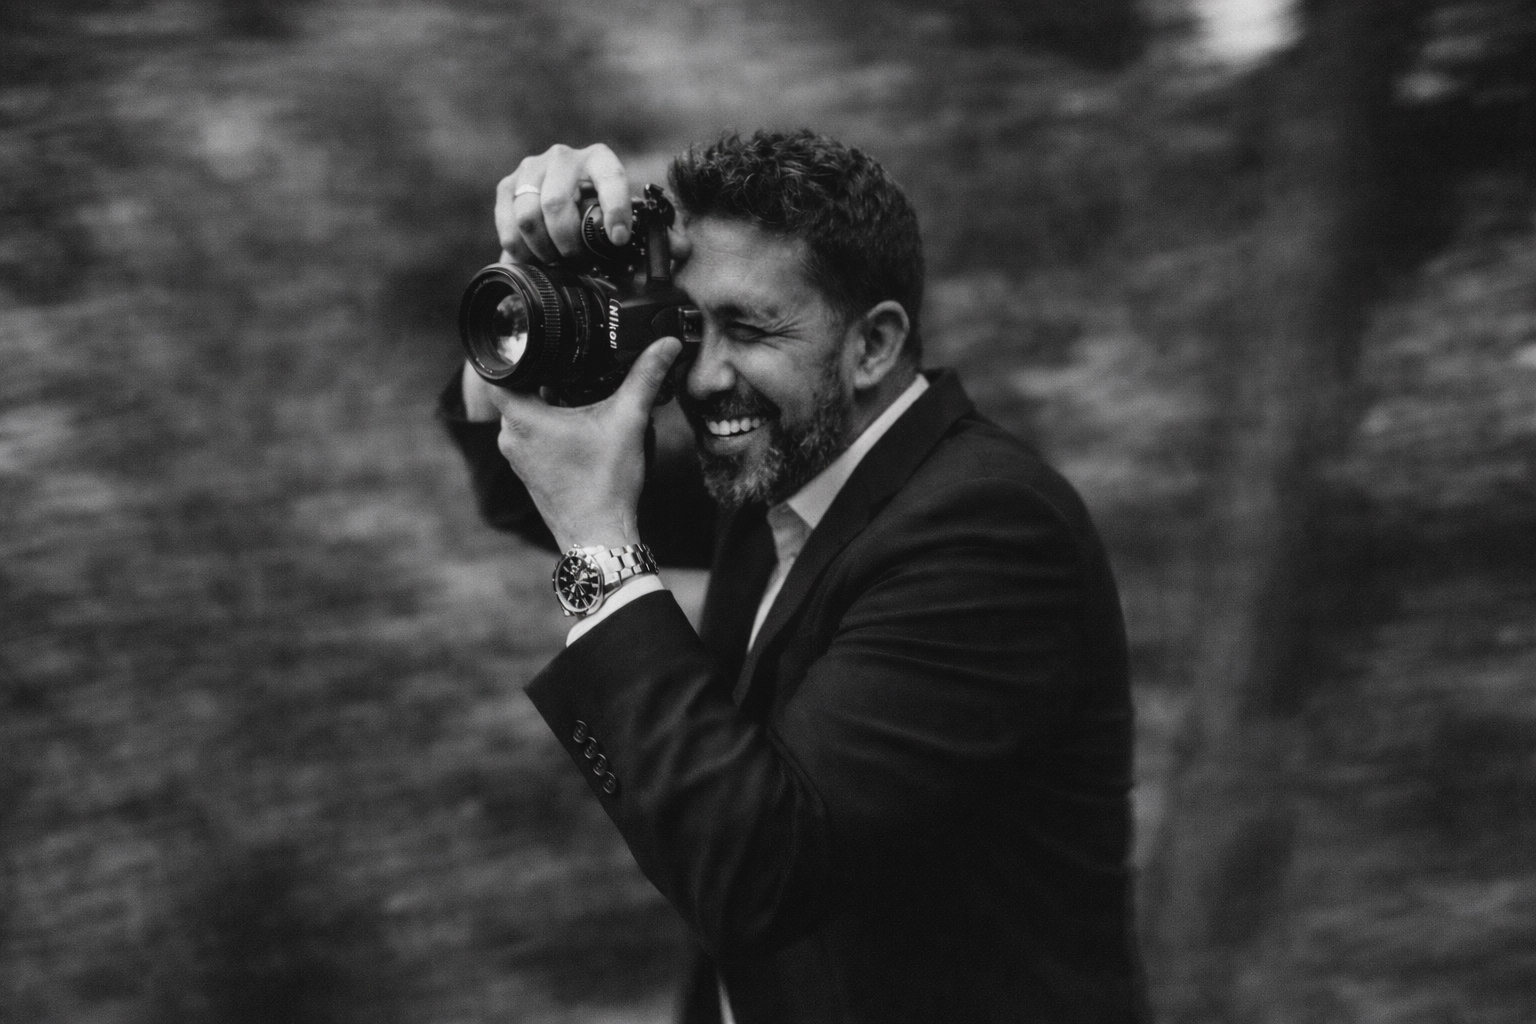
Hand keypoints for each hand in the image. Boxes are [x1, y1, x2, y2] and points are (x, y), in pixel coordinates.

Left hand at [487, 336, 683, 551]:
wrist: (599, 537)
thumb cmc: (605, 484)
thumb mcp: (628, 420)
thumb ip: (645, 377)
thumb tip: (666, 344)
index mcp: (522, 418)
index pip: (500, 371)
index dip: (518, 354)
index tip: (542, 347)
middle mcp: (510, 436)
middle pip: (518, 390)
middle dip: (544, 378)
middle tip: (575, 371)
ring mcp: (516, 457)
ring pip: (525, 414)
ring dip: (548, 405)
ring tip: (580, 401)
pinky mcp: (527, 471)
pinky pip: (531, 436)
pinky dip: (550, 428)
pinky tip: (579, 430)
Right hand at [495, 143, 632, 265]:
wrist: (558, 202)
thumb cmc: (590, 212)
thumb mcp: (608, 213)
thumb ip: (610, 226)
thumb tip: (614, 247)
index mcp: (597, 159)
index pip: (610, 178)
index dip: (615, 210)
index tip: (619, 239)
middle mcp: (562, 157)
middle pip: (555, 204)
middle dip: (567, 243)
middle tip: (576, 262)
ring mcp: (531, 168)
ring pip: (527, 217)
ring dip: (542, 249)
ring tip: (554, 261)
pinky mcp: (507, 185)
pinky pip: (508, 226)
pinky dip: (520, 250)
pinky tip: (533, 257)